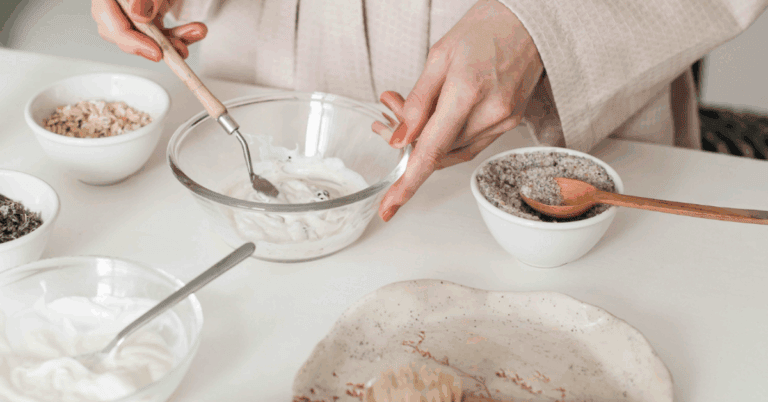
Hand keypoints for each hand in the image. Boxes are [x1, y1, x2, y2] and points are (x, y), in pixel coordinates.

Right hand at [91, 0, 206, 60]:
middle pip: (122, 30)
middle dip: (153, 44)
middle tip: (177, 51)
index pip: (106, 16)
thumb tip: (138, 14)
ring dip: (172, 41)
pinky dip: (179, 35)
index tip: (155, 51)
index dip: (129, 39)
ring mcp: (134, 5)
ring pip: (144, 36)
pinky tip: (195, 30)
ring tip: (196, 33)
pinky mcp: (150, 12)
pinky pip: (160, 32)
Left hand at [374, 0, 542, 221]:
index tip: (389, 208)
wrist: (530, 22)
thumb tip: (399, 140)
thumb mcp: (439, 57)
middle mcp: (489, 114)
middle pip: (437, 151)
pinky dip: (446, 138)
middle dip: (406, 141)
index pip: (430, 151)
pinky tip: (432, 119)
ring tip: (402, 110)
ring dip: (424, 140)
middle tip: (386, 114)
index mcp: (467, 93)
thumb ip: (417, 102)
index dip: (407, 184)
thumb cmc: (484, 29)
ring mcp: (502, 122)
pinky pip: (469, 143)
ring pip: (452, 151)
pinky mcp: (509, 123)